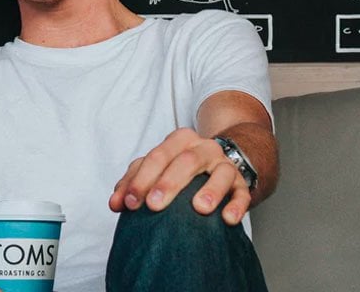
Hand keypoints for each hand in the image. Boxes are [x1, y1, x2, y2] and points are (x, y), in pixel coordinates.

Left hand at [108, 127, 249, 225]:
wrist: (219, 167)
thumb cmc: (180, 171)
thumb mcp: (156, 171)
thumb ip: (134, 183)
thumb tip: (116, 202)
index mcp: (179, 141)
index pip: (158, 156)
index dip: (141, 179)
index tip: (129, 203)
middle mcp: (203, 148)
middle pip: (186, 161)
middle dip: (168, 183)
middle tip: (154, 205)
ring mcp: (225, 164)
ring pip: (220, 173)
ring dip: (210, 190)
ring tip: (199, 208)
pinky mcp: (241, 183)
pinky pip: (242, 192)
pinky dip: (237, 205)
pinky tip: (228, 219)